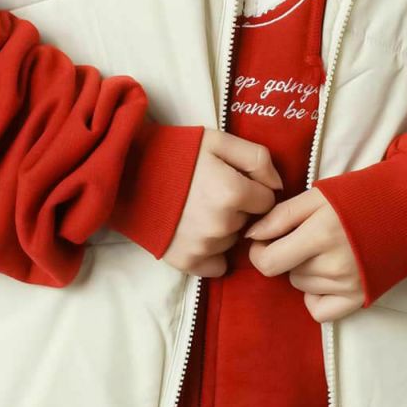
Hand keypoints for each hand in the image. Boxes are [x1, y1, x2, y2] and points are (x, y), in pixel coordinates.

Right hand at [159, 130, 282, 277]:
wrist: (128, 174)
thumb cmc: (176, 153)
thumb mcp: (217, 141)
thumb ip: (257, 158)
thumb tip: (278, 186)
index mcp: (232, 192)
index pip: (267, 200)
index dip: (253, 189)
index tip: (233, 181)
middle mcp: (222, 224)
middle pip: (250, 222)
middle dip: (239, 209)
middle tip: (212, 193)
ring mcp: (205, 246)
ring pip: (234, 241)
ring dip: (225, 229)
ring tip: (199, 210)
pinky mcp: (188, 262)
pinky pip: (218, 265)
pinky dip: (212, 253)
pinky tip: (196, 233)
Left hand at [243, 187, 365, 320]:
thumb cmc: (359, 197)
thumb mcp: (317, 195)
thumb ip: (280, 216)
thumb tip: (251, 236)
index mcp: (320, 235)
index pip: (268, 262)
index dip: (259, 250)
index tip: (267, 239)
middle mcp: (334, 265)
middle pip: (285, 272)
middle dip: (288, 255)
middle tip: (308, 238)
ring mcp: (347, 286)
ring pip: (301, 286)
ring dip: (305, 271)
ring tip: (328, 250)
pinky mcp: (358, 299)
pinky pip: (318, 310)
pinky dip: (316, 295)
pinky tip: (329, 276)